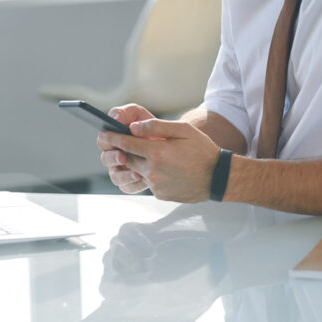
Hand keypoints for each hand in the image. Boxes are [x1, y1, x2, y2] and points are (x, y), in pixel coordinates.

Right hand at [97, 104, 154, 193]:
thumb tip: (115, 118)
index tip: (114, 140)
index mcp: (113, 138)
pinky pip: (127, 187)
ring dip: (124, 175)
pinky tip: (144, 181)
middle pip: (105, 159)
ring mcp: (121, 169)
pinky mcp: (130, 182)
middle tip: (122, 157)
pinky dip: (134, 185)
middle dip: (113, 158)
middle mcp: (114, 154)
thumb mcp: (139, 114)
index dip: (107, 141)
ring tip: (136, 173)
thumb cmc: (150, 127)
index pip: (103, 140)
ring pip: (115, 176)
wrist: (171, 145)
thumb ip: (126, 112)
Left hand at [99, 118, 220, 202]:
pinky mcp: (160, 194)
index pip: (127, 144)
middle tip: (120, 144)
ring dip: (138, 163)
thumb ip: (156, 126)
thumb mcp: (183, 131)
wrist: (218, 178)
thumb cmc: (202, 151)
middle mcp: (153, 170)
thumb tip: (134, 127)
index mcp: (157, 152)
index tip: (104, 134)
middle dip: (122, 151)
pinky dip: (151, 175)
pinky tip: (165, 169)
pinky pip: (148, 182)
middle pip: (127, 159)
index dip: (113, 138)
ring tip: (152, 156)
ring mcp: (156, 185)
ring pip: (137, 172)